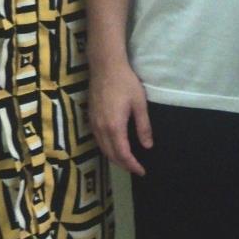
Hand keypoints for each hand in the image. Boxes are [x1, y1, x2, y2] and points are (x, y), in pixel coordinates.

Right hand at [89, 60, 150, 174]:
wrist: (105, 66)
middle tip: (136, 169)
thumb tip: (147, 146)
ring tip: (127, 161)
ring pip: (103, 148)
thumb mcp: (139, 104)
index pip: (123, 154)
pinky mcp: (90, 117)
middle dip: (123, 164)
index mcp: (114, 127)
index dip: (132, 165)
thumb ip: (143, 127)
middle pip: (111, 155)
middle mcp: (101, 129)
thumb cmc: (125, 82)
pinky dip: (107, 148)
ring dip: (114, 157)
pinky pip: (98, 140)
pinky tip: (114, 146)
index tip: (142, 171)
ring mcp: (93, 123)